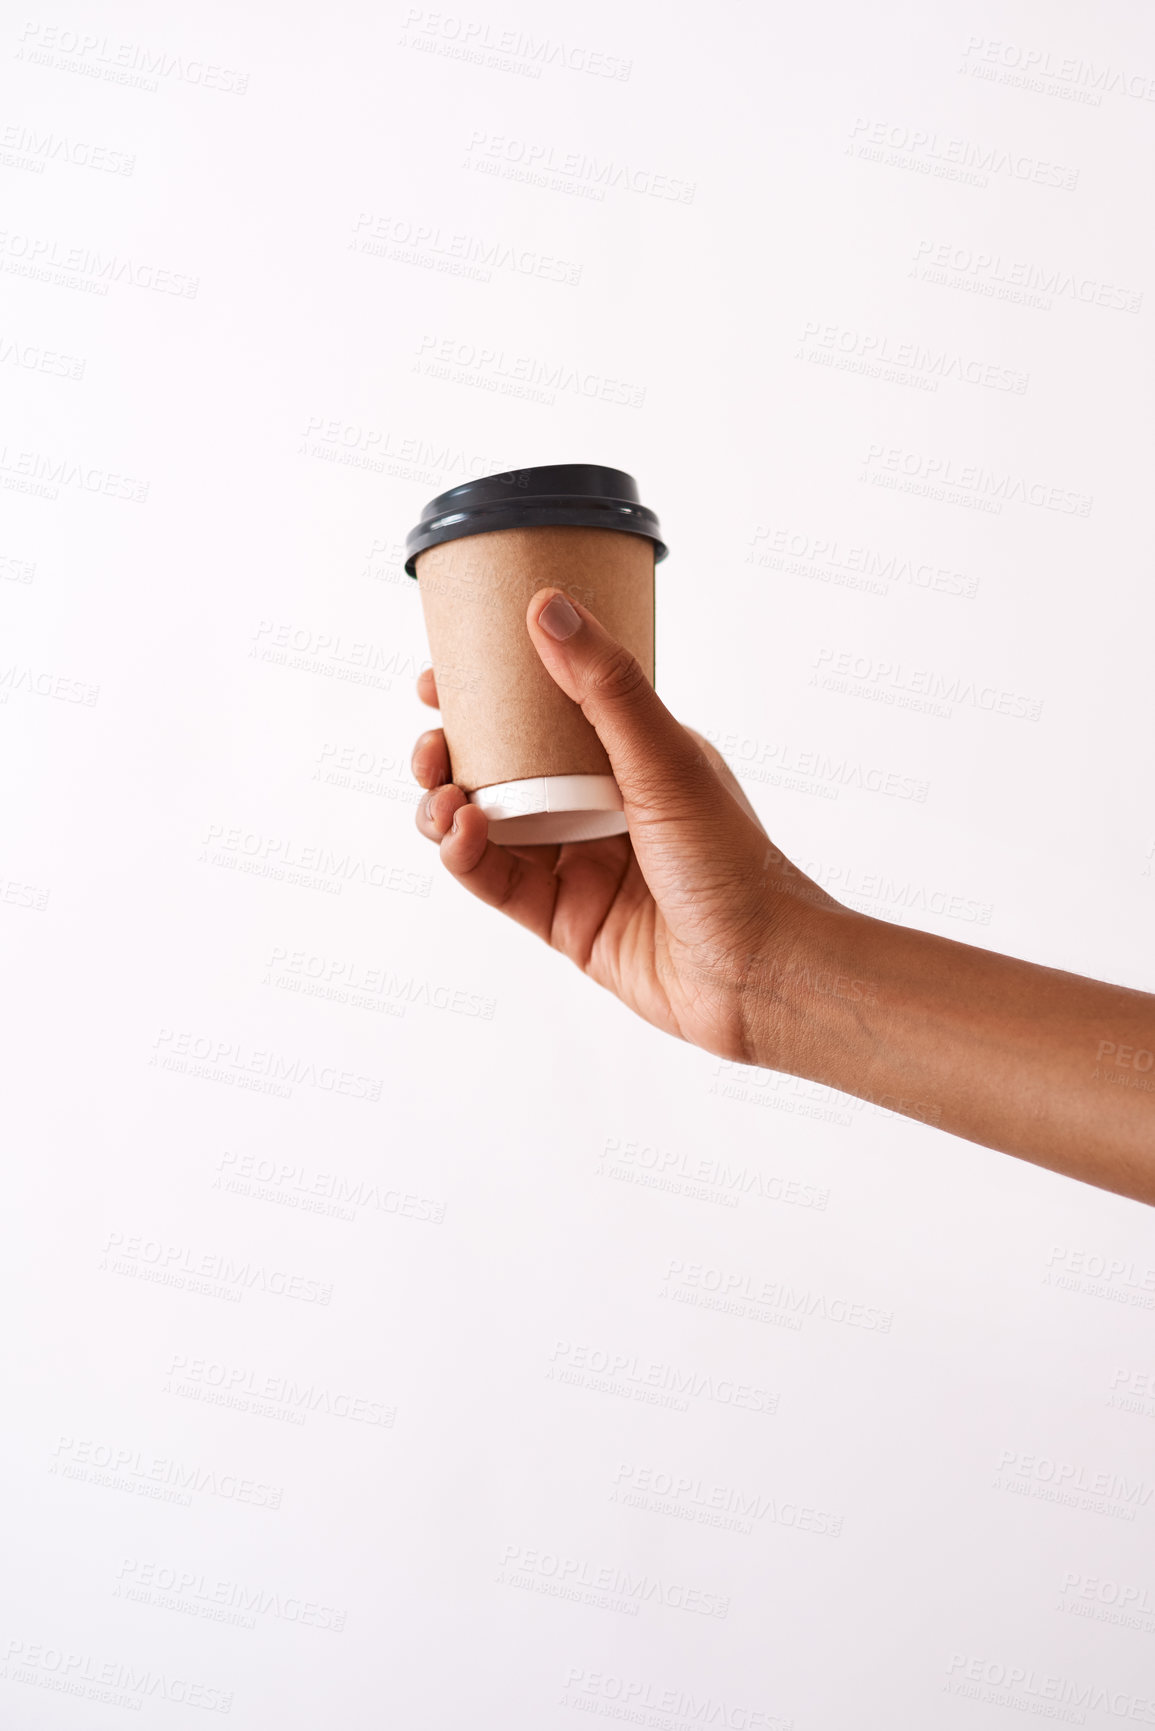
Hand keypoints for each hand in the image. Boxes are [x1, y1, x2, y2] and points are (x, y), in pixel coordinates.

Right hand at [411, 587, 836, 1065]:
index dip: (488, 692)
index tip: (438, 677)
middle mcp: (600, 807)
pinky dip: (466, 857)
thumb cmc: (734, 863)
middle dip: (452, 753)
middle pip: (503, 768)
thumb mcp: (666, 758)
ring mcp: (578, 866)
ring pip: (489, 826)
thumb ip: (604, 686)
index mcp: (630, 757)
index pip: (545, 710)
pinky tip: (462, 836)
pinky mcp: (563, 922)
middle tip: (430, 745)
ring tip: (445, 799)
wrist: (760, 975)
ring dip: (449, 806)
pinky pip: (497, 883)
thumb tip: (546, 608)